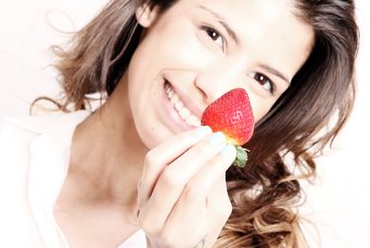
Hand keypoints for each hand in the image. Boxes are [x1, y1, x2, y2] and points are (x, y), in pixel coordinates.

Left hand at [135, 127, 235, 247]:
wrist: (169, 244)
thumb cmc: (199, 229)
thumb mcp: (216, 216)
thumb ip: (216, 186)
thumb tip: (222, 150)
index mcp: (177, 232)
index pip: (194, 191)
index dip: (213, 166)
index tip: (230, 150)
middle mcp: (153, 219)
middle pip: (173, 177)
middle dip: (198, 153)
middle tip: (219, 138)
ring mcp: (142, 201)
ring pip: (156, 162)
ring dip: (182, 142)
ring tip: (204, 132)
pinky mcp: (139, 186)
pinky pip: (153, 159)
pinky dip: (172, 144)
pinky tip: (190, 137)